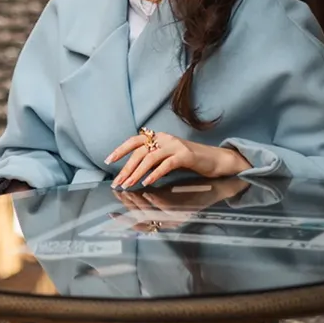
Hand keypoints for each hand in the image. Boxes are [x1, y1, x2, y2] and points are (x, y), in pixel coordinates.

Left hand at [105, 132, 250, 189]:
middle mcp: (165, 138)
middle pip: (140, 152)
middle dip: (126, 168)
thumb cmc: (189, 161)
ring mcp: (175, 146)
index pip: (134, 141)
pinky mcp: (186, 155)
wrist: (215, 159)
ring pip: (150, 158)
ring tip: (129, 185)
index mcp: (159, 137)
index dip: (120, 150)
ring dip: (137, 173)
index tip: (108, 161)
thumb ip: (152, 161)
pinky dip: (155, 174)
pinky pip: (166, 164)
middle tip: (117, 182)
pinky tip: (147, 183)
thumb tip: (131, 172)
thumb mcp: (167, 158)